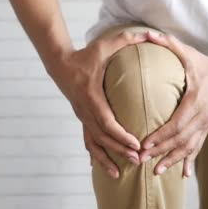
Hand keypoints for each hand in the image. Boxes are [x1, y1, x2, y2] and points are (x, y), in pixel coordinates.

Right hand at [46, 30, 148, 177]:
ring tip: (119, 173)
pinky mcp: (81, 118)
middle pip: (103, 137)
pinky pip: (87, 140)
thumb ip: (125, 40)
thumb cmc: (85, 55)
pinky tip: (102, 167)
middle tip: (137, 160)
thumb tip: (148, 34)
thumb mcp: (104, 46)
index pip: (108, 121)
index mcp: (92, 97)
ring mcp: (81, 116)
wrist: (60, 63)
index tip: (136, 144)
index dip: (121, 135)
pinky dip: (95, 155)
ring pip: (93, 143)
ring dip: (106, 158)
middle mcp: (85, 110)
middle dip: (119, 150)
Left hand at [138, 31, 207, 177]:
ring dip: (172, 161)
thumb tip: (147, 33)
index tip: (144, 144)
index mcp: (194, 101)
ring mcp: (205, 124)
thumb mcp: (188, 53)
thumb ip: (168, 43)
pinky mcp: (207, 128)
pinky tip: (184, 175)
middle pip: (180, 140)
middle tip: (142, 160)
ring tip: (156, 172)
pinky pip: (198, 148)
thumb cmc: (205, 64)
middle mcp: (201, 117)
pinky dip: (189, 161)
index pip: (176, 124)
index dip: (160, 136)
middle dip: (160, 152)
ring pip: (188, 148)